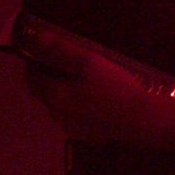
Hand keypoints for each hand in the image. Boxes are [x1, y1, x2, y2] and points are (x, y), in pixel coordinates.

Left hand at [18, 27, 174, 147]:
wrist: (143, 119)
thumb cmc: (114, 86)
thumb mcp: (88, 61)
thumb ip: (59, 49)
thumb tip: (34, 37)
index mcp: (54, 96)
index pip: (31, 79)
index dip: (32, 64)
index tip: (39, 54)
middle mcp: (57, 115)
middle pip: (42, 94)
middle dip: (45, 78)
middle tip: (60, 64)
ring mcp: (72, 128)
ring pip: (57, 107)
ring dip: (60, 93)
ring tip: (78, 80)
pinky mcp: (87, 136)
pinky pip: (73, 118)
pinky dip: (75, 107)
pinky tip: (92, 100)